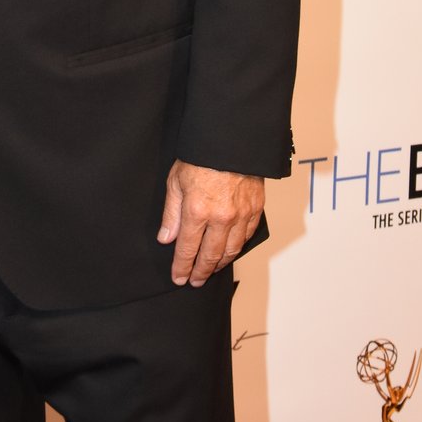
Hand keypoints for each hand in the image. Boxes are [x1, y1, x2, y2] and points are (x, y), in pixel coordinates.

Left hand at [157, 160, 263, 287]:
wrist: (230, 140)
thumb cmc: (200, 157)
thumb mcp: (176, 182)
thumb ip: (171, 214)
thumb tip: (166, 239)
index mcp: (197, 211)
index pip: (188, 250)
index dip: (182, 267)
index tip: (178, 278)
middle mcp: (221, 218)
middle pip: (211, 256)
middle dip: (201, 272)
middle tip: (195, 281)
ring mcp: (241, 215)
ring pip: (231, 250)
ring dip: (220, 264)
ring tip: (211, 270)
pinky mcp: (256, 209)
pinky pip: (247, 236)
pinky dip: (238, 247)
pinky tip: (230, 250)